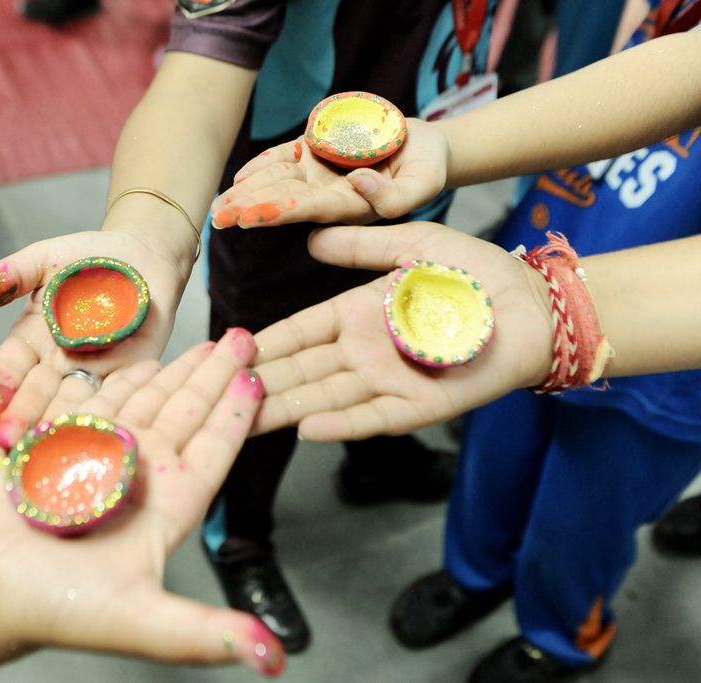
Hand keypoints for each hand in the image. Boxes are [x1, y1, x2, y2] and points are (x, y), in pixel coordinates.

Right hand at [0, 230, 187, 449]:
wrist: (141, 257)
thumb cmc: (86, 258)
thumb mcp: (46, 259)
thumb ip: (16, 273)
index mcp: (31, 340)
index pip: (11, 369)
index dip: (1, 388)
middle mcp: (58, 364)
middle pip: (39, 394)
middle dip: (23, 416)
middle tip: (7, 441)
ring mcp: (94, 372)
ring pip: (75, 401)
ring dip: (61, 421)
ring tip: (49, 444)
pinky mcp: (132, 374)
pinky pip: (119, 394)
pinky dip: (110, 409)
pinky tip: (100, 426)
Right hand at [0, 329, 284, 675]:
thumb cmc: (56, 608)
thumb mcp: (141, 620)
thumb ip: (204, 635)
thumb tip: (272, 660)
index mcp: (167, 511)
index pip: (214, 453)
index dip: (236, 416)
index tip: (259, 379)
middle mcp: (140, 481)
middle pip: (187, 416)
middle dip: (214, 376)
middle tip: (240, 336)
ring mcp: (101, 458)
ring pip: (148, 402)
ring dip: (175, 371)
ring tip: (202, 340)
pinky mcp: (63, 446)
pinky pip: (99, 402)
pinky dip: (119, 379)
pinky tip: (140, 359)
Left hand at [210, 119, 448, 227]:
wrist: (424, 145)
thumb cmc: (427, 167)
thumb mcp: (425, 183)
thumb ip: (397, 196)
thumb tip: (359, 183)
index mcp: (350, 206)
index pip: (309, 211)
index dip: (279, 212)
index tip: (250, 217)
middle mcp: (327, 193)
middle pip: (283, 200)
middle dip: (250, 208)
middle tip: (218, 218)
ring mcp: (318, 172)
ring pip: (276, 181)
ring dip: (246, 191)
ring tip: (219, 205)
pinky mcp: (314, 150)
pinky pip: (282, 158)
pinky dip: (261, 164)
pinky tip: (239, 177)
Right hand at [252, 222, 553, 440]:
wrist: (532, 305)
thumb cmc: (477, 272)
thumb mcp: (414, 245)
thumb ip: (365, 247)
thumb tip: (313, 240)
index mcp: (358, 315)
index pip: (299, 333)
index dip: (265, 343)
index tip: (226, 351)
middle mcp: (366, 352)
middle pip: (302, 372)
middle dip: (262, 383)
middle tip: (215, 394)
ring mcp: (389, 381)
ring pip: (327, 399)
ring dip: (287, 408)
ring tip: (245, 416)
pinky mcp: (420, 405)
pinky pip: (373, 418)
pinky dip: (342, 424)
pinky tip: (307, 428)